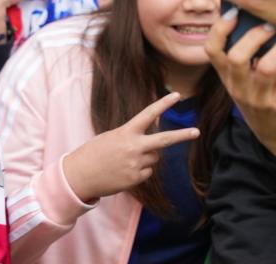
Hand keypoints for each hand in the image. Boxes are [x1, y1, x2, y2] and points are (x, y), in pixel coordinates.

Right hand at [63, 92, 199, 202]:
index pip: (148, 114)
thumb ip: (134, 136)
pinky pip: (148, 172)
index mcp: (126, 132)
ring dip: (146, 157)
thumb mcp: (113, 136)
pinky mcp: (135, 179)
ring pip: (154, 157)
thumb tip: (155, 141)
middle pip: (164, 140)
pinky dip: (140, 171)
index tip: (177, 95)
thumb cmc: (95, 152)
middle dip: (182, 136)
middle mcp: (134, 147)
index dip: (163, 104)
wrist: (79, 176)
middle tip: (197, 132)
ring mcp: (136, 164)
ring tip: (125, 160)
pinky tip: (124, 171)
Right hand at [206, 12, 275, 159]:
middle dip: (255, 36)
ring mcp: (257, 98)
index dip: (220, 29)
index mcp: (226, 77)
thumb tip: (255, 16)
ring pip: (266, 67)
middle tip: (271, 23)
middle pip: (236, 57)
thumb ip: (244, 54)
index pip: (211, 50)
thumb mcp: (244, 80)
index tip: (235, 11)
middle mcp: (237, 87)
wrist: (274, 134)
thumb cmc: (260, 97)